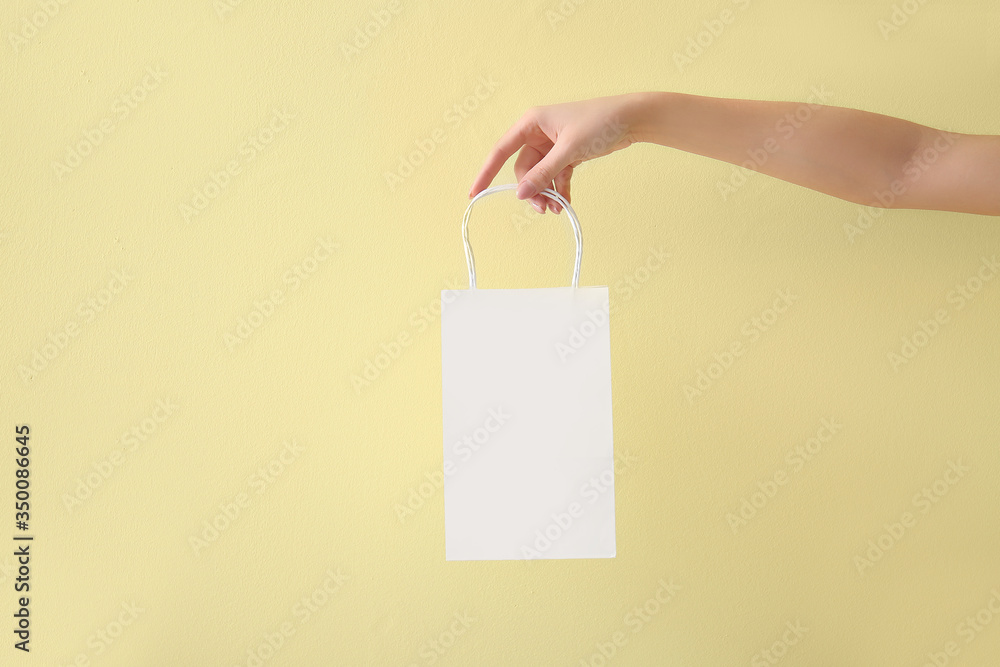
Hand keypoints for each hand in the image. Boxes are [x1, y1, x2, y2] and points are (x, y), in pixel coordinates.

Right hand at [469, 94, 645, 212]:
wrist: (632, 119)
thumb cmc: (600, 123)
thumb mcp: (569, 150)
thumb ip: (544, 173)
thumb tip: (521, 193)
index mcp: (531, 123)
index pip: (501, 151)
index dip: (486, 172)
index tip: (474, 193)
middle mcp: (538, 133)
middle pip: (523, 170)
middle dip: (532, 191)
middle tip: (544, 210)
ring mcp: (553, 145)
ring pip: (540, 176)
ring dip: (547, 194)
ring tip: (558, 209)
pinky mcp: (567, 154)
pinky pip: (555, 177)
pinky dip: (559, 190)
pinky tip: (566, 204)